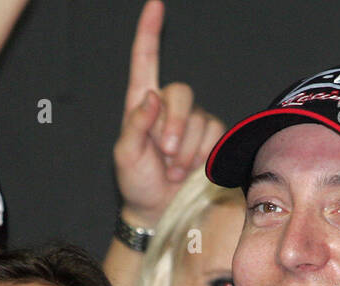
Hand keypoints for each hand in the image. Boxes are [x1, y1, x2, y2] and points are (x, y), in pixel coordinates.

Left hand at [115, 0, 224, 228]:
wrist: (158, 211)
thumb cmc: (137, 182)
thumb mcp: (125, 156)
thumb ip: (135, 125)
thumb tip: (152, 97)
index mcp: (141, 104)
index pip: (146, 61)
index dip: (149, 33)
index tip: (154, 5)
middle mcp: (168, 107)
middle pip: (181, 92)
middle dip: (174, 126)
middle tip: (164, 155)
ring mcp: (191, 121)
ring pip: (198, 119)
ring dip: (185, 150)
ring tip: (173, 170)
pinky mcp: (210, 137)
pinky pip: (214, 133)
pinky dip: (201, 154)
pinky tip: (190, 169)